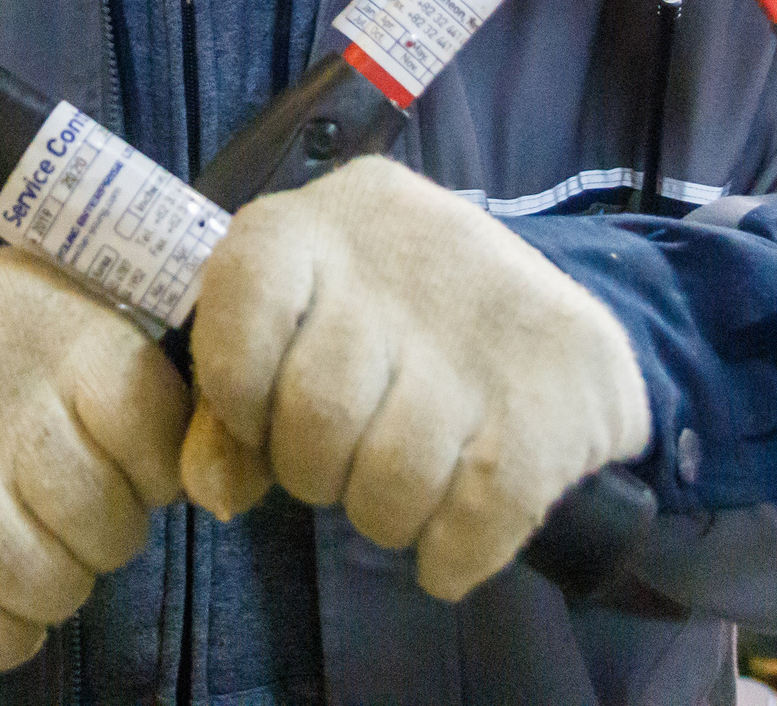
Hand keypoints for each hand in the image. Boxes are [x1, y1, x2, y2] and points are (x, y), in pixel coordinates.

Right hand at [0, 246, 186, 669]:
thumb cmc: (11, 361)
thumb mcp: (85, 332)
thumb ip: (159, 399)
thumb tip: (225, 488)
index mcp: (64, 333)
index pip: (154, 434)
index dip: (153, 471)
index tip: (126, 461)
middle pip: (104, 525)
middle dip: (102, 538)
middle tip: (67, 512)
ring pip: (44, 585)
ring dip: (52, 587)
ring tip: (29, 547)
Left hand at [181, 156, 651, 600]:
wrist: (551, 332)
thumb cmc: (388, 332)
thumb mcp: (296, 336)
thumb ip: (231, 408)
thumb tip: (215, 490)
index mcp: (317, 223)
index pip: (240, 309)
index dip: (238, 394)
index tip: (265, 418)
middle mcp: (401, 251)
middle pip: (318, 412)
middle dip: (318, 470)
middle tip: (349, 457)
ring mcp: (491, 322)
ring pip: (394, 477)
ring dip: (387, 515)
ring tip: (404, 487)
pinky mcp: (561, 394)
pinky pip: (473, 520)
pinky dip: (451, 553)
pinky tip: (454, 536)